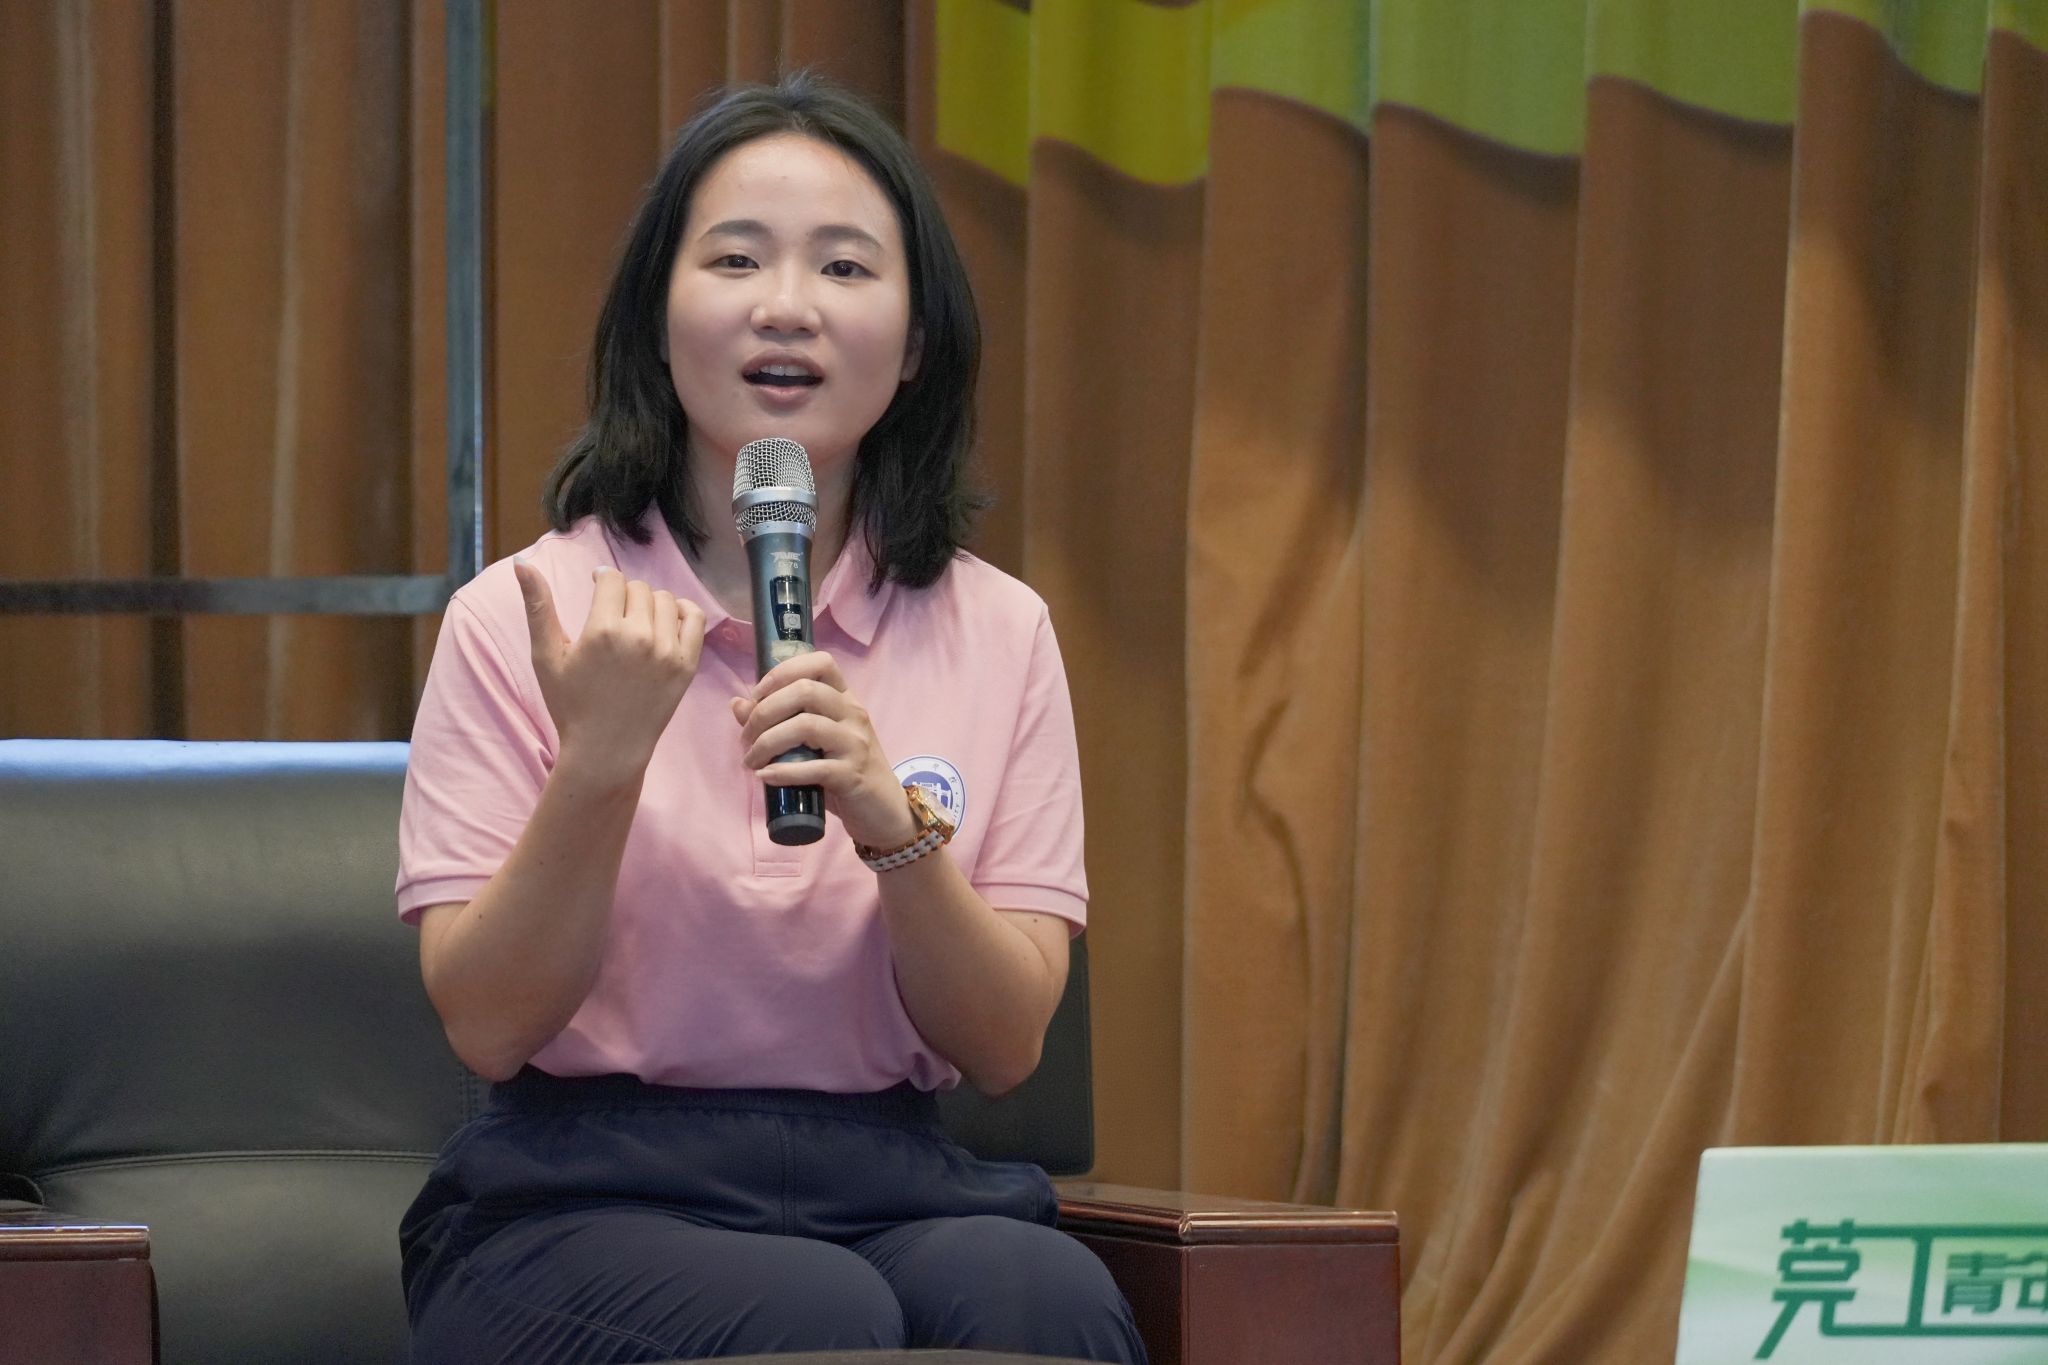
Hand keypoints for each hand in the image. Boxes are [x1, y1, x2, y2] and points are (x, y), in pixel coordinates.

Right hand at [517, 560, 703, 786]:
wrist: (606, 749)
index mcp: (601, 631)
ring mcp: (667, 651)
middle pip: (638, 588)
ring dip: (650, 604)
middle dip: (623, 595)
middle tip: (613, 615)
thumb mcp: (546, 656)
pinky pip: (694, 618)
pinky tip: (666, 622)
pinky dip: (683, 612)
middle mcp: (638, 636)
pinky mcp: (687, 665)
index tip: (597, 590)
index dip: (602, 580)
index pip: (611, 579)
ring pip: (665, 600)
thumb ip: (538, 607)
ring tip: (636, 622)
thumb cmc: (570, 704)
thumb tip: (521, 563)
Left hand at [733, 650, 917, 848]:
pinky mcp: (852, 775)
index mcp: (844, 699)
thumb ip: (776, 721)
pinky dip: (783, 772)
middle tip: (746, 737)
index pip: (820, 662)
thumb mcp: (812, 743)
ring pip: (806, 725)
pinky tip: (765, 777)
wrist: (882, 811)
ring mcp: (855, 743)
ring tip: (751, 760)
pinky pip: (814, 767)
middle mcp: (853, 714)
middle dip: (764, 711)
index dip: (781, 673)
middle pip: (805, 690)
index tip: (756, 697)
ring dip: (767, 742)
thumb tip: (737, 704)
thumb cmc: (843, 772)